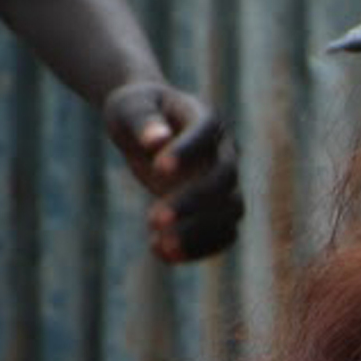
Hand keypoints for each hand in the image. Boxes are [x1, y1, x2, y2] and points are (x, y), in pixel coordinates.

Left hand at [108, 79, 245, 264]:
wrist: (148, 128)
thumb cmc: (137, 110)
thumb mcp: (130, 107)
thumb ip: (143, 120)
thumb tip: (157, 141)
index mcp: (206, 118)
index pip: (205, 135)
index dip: (187, 152)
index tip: (157, 169)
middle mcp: (223, 152)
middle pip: (224, 179)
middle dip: (192, 201)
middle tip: (152, 220)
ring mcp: (223, 182)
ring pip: (230, 212)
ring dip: (199, 233)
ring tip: (160, 245)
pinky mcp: (215, 208)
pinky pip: (222, 234)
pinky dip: (197, 248)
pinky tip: (159, 253)